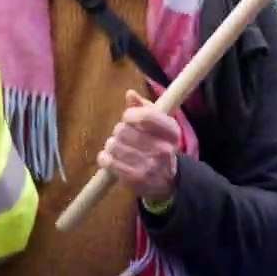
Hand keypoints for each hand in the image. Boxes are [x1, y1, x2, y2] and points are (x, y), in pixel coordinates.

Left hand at [97, 89, 180, 203]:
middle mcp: (163, 149)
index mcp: (171, 132)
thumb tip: (130, 94)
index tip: (127, 117)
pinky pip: (108, 161)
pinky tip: (111, 158)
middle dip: (120, 130)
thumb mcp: (160, 126)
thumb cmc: (159, 146)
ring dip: (112, 144)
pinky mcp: (135, 179)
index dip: (130, 114)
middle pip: (125, 130)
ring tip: (119, 148)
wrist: (167, 182)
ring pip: (114, 145)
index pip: (146, 116)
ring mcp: (149, 166)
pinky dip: (105, 157)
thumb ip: (145, 108)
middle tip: (124, 136)